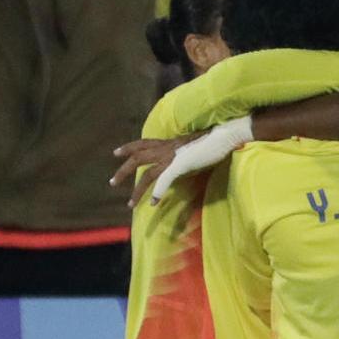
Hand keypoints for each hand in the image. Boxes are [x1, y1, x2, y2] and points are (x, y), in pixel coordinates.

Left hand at [110, 117, 253, 205]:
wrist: (225, 135)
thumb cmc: (215, 139)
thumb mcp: (194, 146)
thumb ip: (184, 153)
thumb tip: (182, 162)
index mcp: (170, 142)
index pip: (143, 142)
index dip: (129, 147)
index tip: (116, 153)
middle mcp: (167, 147)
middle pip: (138, 158)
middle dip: (123, 170)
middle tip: (112, 182)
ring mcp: (172, 156)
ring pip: (147, 173)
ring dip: (137, 190)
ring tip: (130, 204)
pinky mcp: (180, 164)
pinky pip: (163, 180)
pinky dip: (156, 192)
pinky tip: (153, 203)